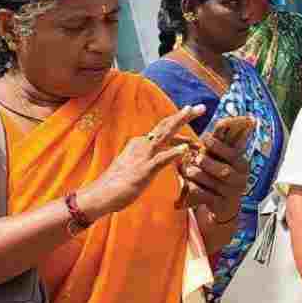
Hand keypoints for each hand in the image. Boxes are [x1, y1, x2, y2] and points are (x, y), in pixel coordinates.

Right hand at [77, 105, 202, 216]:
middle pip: (166, 126)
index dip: (180, 125)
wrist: (100, 194)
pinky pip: (161, 159)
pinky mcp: (144, 170)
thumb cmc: (118, 183)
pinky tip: (185, 148)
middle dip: (184, 115)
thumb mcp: (136, 166)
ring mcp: (143, 156)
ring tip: (193, 111)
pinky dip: (174, 152)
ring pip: (165, 135)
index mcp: (140, 143)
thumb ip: (148, 159)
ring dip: (180, 122)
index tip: (193, 120)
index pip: (163, 130)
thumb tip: (158, 159)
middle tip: (201, 107)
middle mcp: (142, 144)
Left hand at [178, 130, 249, 220]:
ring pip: (214, 183)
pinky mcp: (222, 205)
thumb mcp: (223, 161)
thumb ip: (221, 146)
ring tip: (188, 170)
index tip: (205, 139)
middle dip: (207, 162)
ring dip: (198, 175)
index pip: (232, 153)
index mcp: (242, 164)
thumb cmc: (220, 178)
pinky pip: (206, 196)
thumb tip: (221, 121)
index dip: (218, 146)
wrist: (225, 207)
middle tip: (196, 158)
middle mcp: (240, 179)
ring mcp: (232, 193)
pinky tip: (188, 184)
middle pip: (223, 170)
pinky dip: (195, 190)